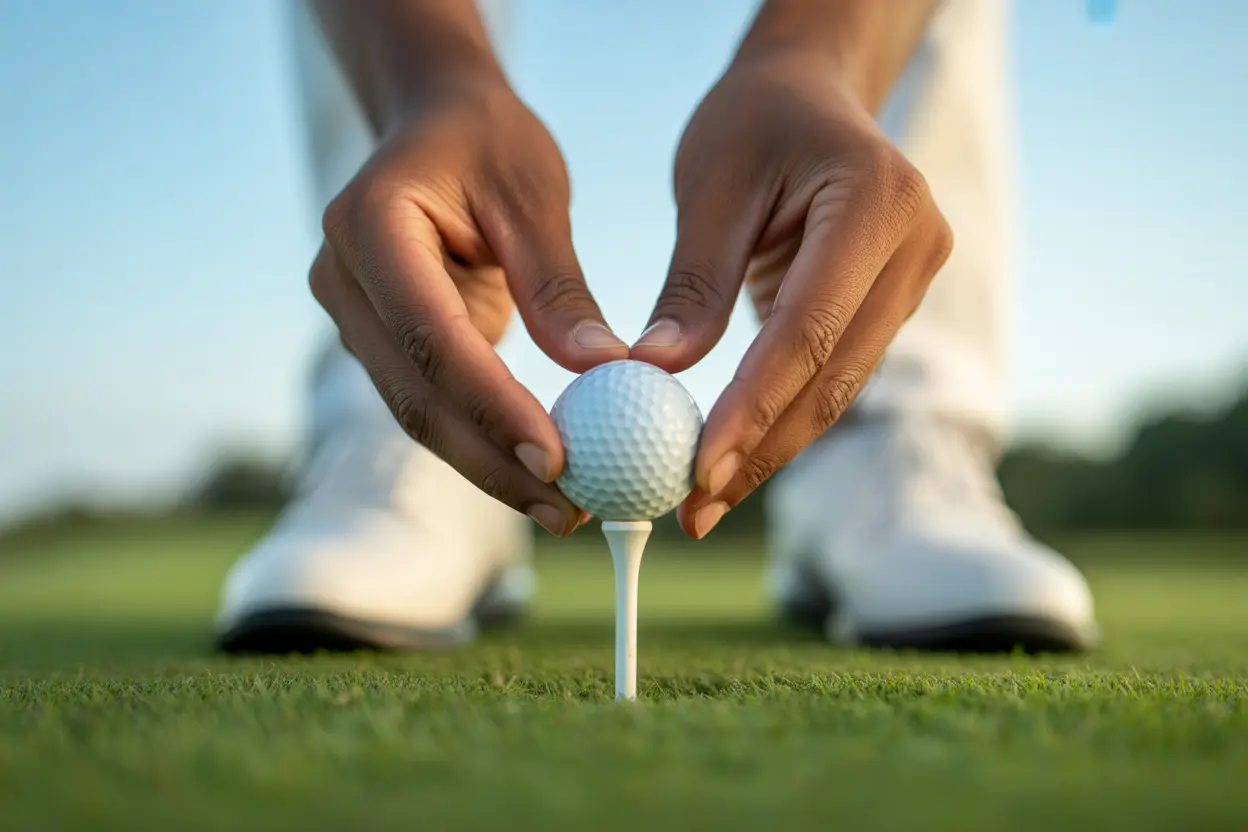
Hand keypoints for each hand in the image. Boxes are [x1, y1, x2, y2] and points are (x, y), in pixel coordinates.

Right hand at [311, 78, 627, 535]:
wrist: (433, 120)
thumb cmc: (488, 141)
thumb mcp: (535, 195)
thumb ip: (558, 287)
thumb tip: (603, 373)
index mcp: (370, 224)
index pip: (432, 336)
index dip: (492, 405)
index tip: (558, 458)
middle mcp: (342, 278)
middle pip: (415, 394)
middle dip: (493, 460)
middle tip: (568, 509)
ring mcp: (352, 314)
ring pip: (417, 411)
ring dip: (488, 465)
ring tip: (563, 508)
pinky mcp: (378, 339)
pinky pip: (428, 401)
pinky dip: (480, 439)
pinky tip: (535, 472)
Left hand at [632, 55, 952, 537]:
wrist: (810, 93)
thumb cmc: (753, 122)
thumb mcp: (710, 187)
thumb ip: (691, 286)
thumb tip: (654, 377)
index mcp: (877, 201)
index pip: (810, 328)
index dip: (754, 407)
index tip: (698, 470)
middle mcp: (916, 246)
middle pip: (833, 374)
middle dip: (760, 449)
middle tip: (693, 509)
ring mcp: (913, 279)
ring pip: (839, 388)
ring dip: (771, 448)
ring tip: (703, 501)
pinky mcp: (891, 304)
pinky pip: (835, 374)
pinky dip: (783, 417)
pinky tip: (734, 457)